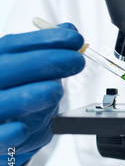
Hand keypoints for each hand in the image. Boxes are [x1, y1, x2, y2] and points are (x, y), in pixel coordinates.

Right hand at [0, 24, 84, 159]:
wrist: (4, 136)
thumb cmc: (17, 97)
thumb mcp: (32, 71)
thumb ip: (48, 51)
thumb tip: (69, 30)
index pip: (12, 45)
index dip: (44, 40)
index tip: (75, 39)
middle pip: (3, 68)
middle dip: (43, 62)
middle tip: (76, 61)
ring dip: (28, 96)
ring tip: (55, 90)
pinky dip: (9, 132)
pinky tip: (23, 128)